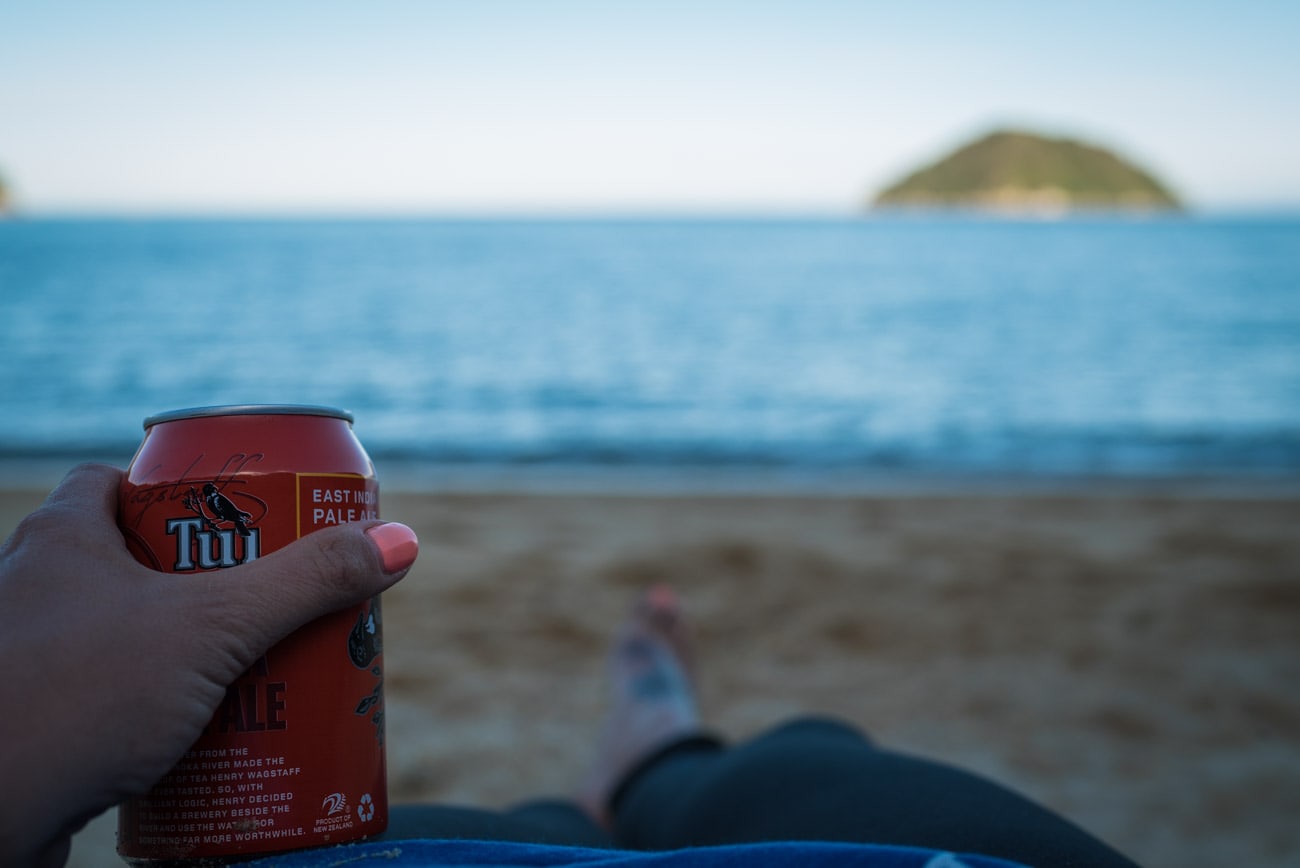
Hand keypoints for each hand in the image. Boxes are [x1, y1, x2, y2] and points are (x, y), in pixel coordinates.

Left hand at [0, 464, 417, 867]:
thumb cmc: (72, 702)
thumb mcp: (212, 628)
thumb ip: (307, 583)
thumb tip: (399, 540)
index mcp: (59, 541)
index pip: (117, 482)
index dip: (181, 491)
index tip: (240, 516)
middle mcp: (31, 594)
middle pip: (134, 564)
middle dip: (206, 583)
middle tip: (271, 600)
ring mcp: (28, 667)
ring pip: (122, 640)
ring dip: (184, 653)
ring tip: (255, 671)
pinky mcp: (36, 733)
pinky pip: (107, 706)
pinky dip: (155, 714)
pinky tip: (201, 737)